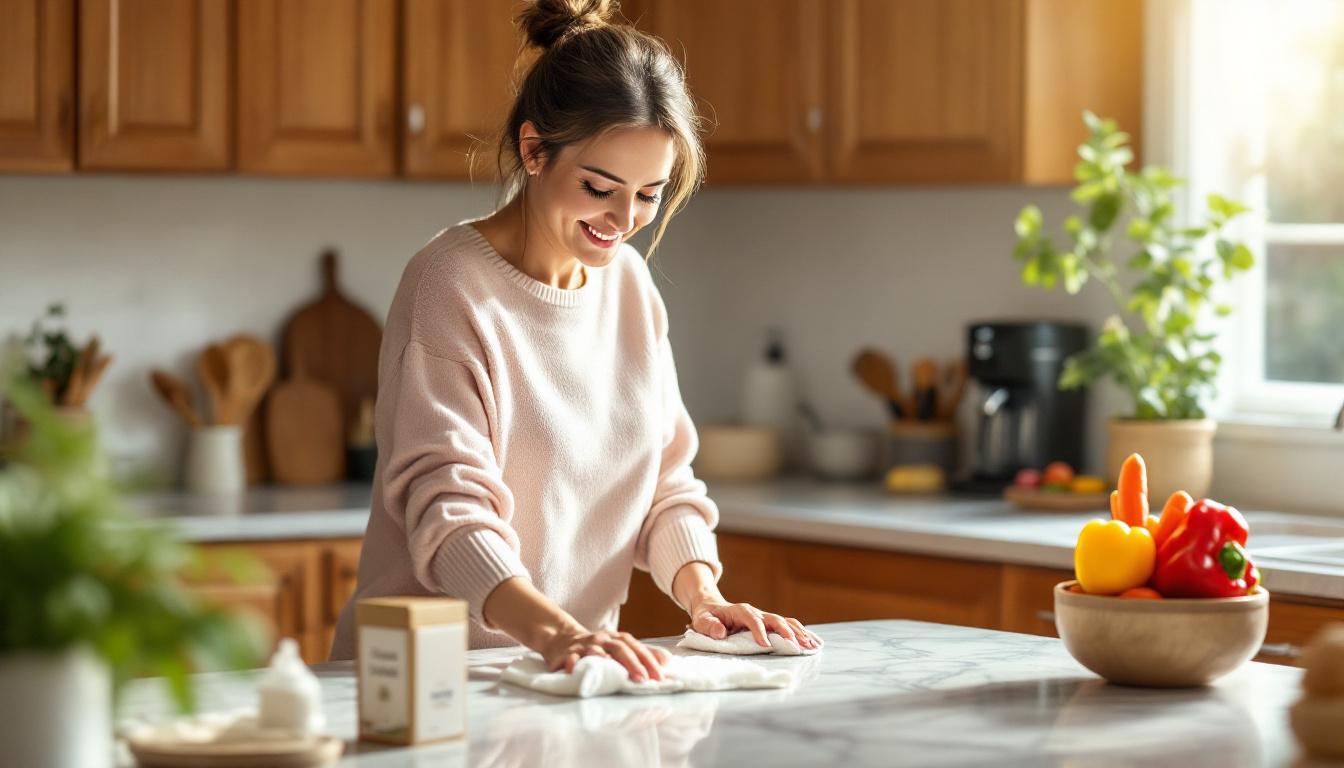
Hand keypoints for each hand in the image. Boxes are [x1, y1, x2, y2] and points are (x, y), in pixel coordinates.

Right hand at [538, 627, 670, 681]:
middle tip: (642, 679)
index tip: (659, 676)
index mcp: (617, 639)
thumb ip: (643, 652)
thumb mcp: (620, 646)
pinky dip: (572, 663)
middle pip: (619, 648)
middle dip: (632, 663)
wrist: (563, 638)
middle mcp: (603, 639)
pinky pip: (570, 657)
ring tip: (609, 666)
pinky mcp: (567, 653)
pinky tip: (574, 670)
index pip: (636, 647)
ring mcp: (585, 645)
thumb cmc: (598, 646)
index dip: (648, 660)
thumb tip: (667, 660)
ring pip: (594, 649)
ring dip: (602, 658)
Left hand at [687, 597, 819, 649]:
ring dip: (799, 633)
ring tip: (812, 645)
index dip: (759, 631)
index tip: (765, 645)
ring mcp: (765, 617)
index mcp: (740, 611)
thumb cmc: (707, 616)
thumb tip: (720, 633)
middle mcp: (756, 612)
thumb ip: (709, 626)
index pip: (752, 619)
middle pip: (775, 619)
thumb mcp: (702, 621)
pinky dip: (801, 633)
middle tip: (796, 645)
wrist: (712, 607)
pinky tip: (814, 642)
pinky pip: (788, 626)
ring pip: (786, 622)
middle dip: (786, 632)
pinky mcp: (770, 624)